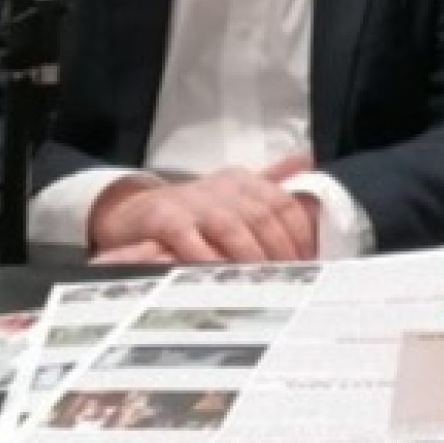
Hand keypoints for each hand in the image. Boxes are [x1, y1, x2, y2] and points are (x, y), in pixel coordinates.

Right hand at [88, 157, 317, 264]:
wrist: (134, 211)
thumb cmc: (192, 208)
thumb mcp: (233, 189)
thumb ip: (271, 177)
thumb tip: (307, 158)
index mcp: (242, 180)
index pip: (281, 202)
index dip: (299, 233)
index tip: (309, 260)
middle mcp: (221, 187)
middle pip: (262, 216)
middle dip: (280, 250)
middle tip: (290, 280)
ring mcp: (193, 202)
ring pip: (232, 228)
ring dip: (251, 258)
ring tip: (263, 283)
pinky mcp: (166, 219)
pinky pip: (192, 241)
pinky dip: (208, 260)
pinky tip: (220, 277)